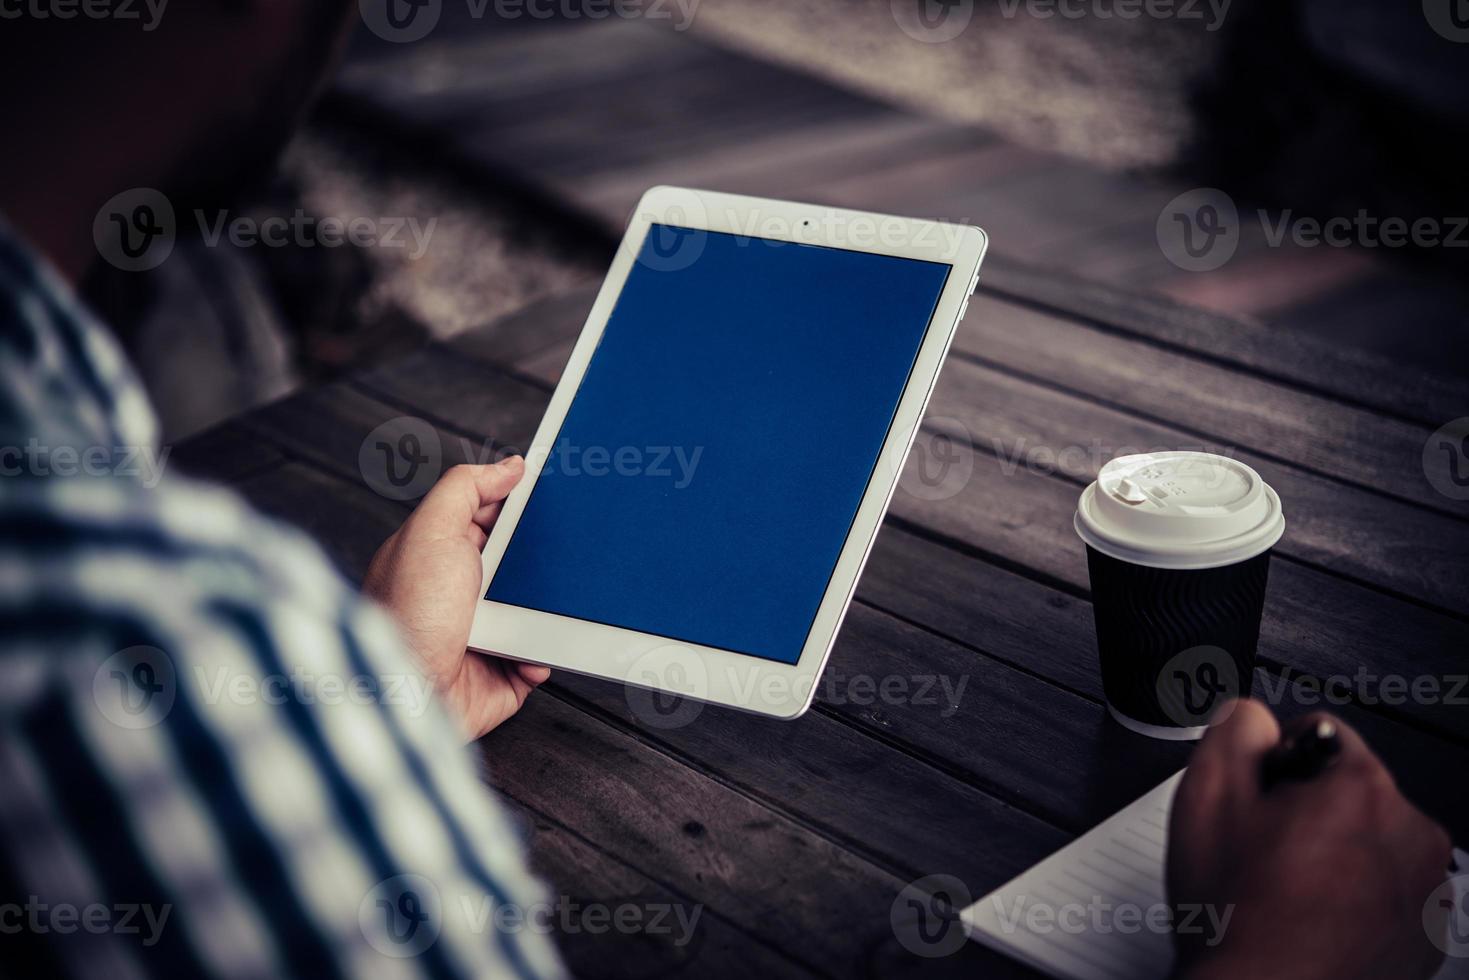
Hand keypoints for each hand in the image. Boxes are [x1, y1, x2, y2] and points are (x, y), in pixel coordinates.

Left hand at [364, 458, 549, 740]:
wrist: (408, 695)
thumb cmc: (406, 616)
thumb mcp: (430, 530)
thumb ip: (467, 488)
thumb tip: (508, 466)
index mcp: (438, 555)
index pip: (488, 517)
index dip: (517, 504)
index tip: (551, 493)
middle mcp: (459, 594)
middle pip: (518, 560)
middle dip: (542, 556)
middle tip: (559, 550)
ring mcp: (482, 634)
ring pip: (535, 607)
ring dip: (546, 607)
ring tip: (543, 604)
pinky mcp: (502, 674)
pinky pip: (539, 654)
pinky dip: (543, 651)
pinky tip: (529, 648)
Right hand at [1168, 699, 1450, 979]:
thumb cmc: (1241, 919)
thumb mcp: (1206, 798)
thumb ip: (1233, 729)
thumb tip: (1253, 717)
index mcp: (1363, 788)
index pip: (1319, 733)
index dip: (1273, 765)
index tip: (1257, 804)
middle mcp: (1411, 834)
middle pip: (1348, 788)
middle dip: (1307, 810)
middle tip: (1263, 854)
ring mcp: (1426, 890)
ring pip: (1368, 840)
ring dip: (1333, 854)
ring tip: (1286, 892)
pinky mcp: (1427, 935)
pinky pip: (1386, 890)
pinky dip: (1354, 897)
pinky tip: (1312, 919)